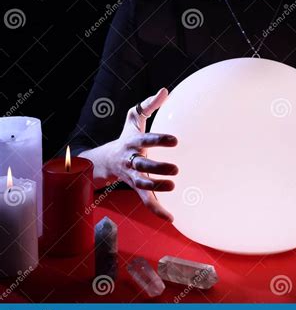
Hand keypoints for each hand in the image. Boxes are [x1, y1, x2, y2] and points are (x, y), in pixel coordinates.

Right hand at [80, 88, 177, 220]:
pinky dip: (156, 210)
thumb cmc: (125, 138)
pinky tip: (171, 218)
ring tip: (172, 186)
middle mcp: (131, 161)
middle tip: (175, 169)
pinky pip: (146, 201)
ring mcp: (133, 177)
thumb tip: (166, 90)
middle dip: (157, 167)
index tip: (175, 140)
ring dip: (156, 187)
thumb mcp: (133, 119)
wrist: (105, 160)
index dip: (159, 140)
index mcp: (132, 143)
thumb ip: (149, 105)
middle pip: (143, 165)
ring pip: (142, 184)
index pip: (145, 140)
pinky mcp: (136, 189)